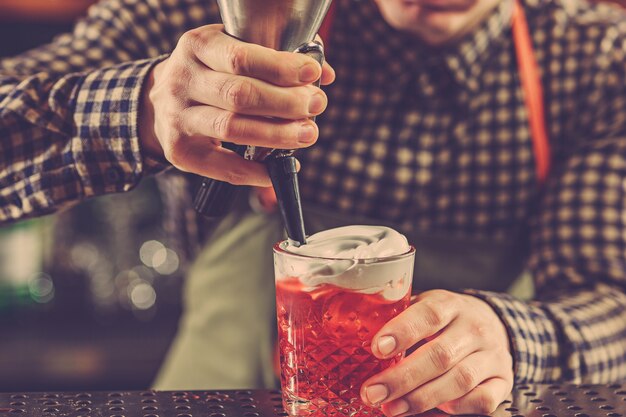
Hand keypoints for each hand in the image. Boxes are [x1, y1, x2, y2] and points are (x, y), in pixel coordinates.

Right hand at [139, 24, 334, 185]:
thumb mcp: (232, 50)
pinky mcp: (180, 150)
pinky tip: (276, 168)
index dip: (281, 67)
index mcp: (198, 46)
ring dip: (276, 135)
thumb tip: (324, 73)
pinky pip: (223, 167)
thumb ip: (276, 58)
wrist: (162, 99)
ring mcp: (177, 117)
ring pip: (232, 128)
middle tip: (316, 105)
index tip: (312, 74)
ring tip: (307, 134)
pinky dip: (254, 171)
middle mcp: (182, 80)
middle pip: (239, 94)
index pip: (241, 56)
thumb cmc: (211, 72)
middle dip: (285, 102)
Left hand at [360, 290, 513, 415]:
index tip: (376, 349)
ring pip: (460, 380)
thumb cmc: (445, 318)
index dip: (402, 331)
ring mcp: (492, 355)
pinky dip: (457, 407)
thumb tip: (356, 333)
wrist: (495, 324)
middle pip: (440, 355)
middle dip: (402, 378)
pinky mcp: (503, 380)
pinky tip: (433, 410)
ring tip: (391, 408)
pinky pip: (483, 400)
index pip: (428, 315)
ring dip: (421, 398)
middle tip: (372, 393)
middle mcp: (474, 328)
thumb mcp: (425, 306)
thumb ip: (400, 317)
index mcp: (450, 304)